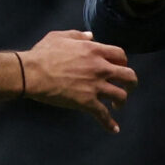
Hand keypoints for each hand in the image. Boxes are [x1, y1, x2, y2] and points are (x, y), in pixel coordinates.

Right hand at [21, 30, 137, 132]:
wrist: (32, 73)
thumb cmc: (44, 53)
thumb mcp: (61, 36)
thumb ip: (78, 35)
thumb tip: (91, 36)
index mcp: (95, 50)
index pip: (120, 54)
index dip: (123, 61)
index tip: (119, 66)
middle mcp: (100, 68)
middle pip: (128, 75)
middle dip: (131, 82)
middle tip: (127, 86)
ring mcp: (95, 86)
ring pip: (121, 95)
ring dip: (121, 101)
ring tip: (117, 104)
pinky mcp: (87, 102)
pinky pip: (103, 115)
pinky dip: (110, 124)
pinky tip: (114, 129)